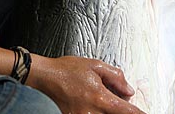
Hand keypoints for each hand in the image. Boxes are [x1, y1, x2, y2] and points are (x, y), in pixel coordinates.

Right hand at [29, 55, 145, 113]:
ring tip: (99, 94)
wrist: (45, 76)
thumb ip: (115, 76)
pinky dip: (99, 111)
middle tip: (117, 97)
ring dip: (109, 109)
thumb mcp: (94, 64)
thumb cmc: (67, 69)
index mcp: (100, 98)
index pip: (127, 112)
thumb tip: (129, 90)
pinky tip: (93, 100)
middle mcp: (92, 112)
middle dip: (120, 108)